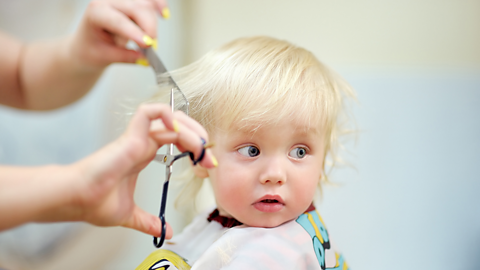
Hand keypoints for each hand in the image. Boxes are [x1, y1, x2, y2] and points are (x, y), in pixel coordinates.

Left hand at [69, 0, 168, 70]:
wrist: (87, 43)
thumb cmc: (91, 49)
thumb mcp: (104, 57)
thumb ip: (125, 57)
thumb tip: (145, 59)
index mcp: (96, 12)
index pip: (118, 20)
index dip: (134, 32)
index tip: (148, 44)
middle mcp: (109, 1)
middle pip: (136, 8)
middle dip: (149, 28)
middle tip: (152, 48)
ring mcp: (122, 0)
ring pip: (145, 5)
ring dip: (151, 24)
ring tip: (147, 42)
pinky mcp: (132, 2)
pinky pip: (150, 1)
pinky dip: (159, 5)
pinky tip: (164, 15)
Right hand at [70, 103, 215, 236]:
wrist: (76, 200)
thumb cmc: (94, 202)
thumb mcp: (130, 215)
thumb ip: (148, 221)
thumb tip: (164, 231)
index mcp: (143, 154)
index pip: (176, 139)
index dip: (194, 147)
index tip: (206, 164)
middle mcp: (142, 143)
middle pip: (177, 126)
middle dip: (198, 137)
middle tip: (209, 157)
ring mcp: (137, 138)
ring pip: (169, 118)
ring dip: (191, 129)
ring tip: (200, 148)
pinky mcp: (130, 137)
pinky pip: (149, 112)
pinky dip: (166, 114)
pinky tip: (178, 130)